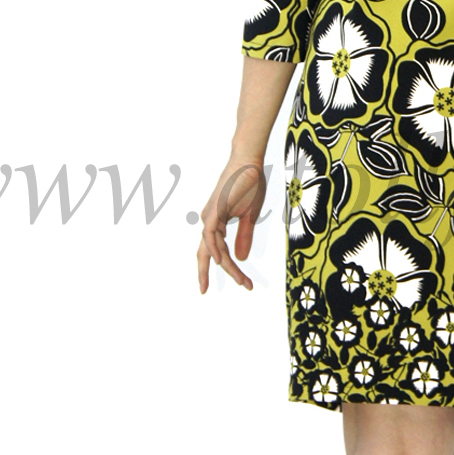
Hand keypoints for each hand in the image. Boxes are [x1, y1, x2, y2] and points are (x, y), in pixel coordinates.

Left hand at [196, 154, 268, 293]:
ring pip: (213, 248)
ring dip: (227, 266)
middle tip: (203, 291)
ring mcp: (209, 216)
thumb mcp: (249, 217)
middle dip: (204, 273)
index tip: (243, 283)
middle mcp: (209, 221)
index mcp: (216, 223)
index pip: (216, 250)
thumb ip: (244, 237)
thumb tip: (242, 257)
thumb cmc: (250, 184)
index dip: (228, 268)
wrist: (249, 163)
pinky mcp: (214, 210)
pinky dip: (215, 249)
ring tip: (241, 280)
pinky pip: (210, 235)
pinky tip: (222, 262)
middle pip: (206, 253)